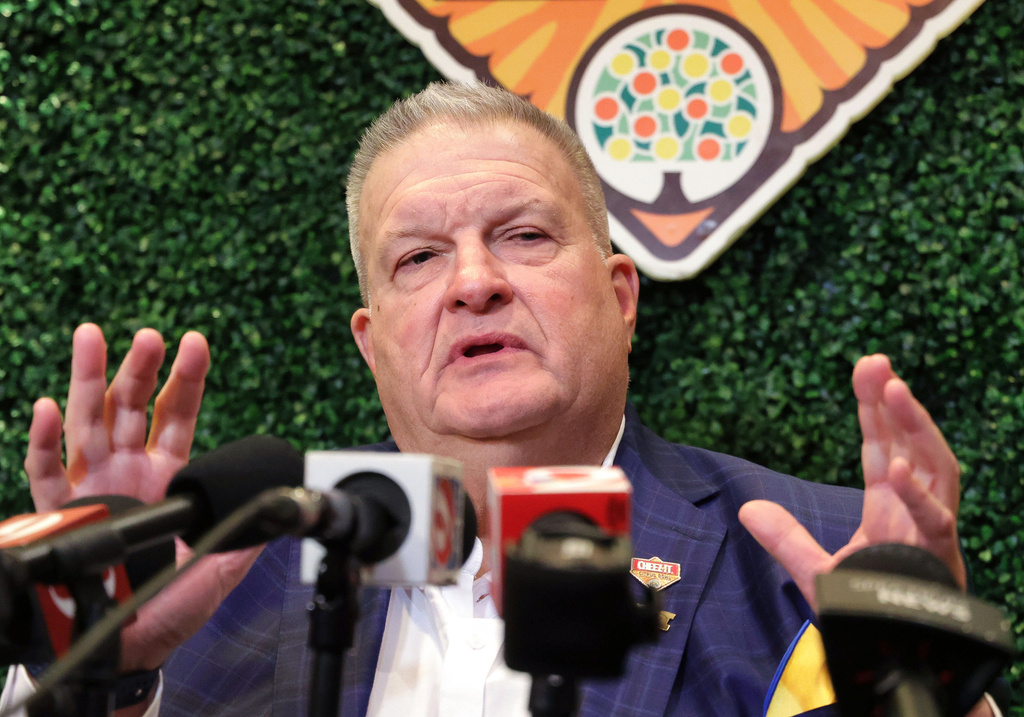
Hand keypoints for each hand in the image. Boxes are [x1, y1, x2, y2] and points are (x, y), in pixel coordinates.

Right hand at [24, 323, 261, 670]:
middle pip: (130, 406)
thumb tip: (281, 507)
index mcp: (167, 474)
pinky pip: (45, 473)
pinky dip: (44, 441)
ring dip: (88, 381)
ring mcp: (92, 486)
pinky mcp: (61, 512)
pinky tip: (48, 408)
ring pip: (87, 423)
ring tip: (91, 337)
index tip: (195, 341)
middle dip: (138, 368)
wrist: (129, 646)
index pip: (176, 414)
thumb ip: (244, 536)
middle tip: (148, 334)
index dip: (185, 379)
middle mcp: (128, 470)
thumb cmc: (169, 604)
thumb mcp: (217, 567)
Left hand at [738, 354, 964, 610]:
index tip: (864, 370)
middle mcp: (916, 511)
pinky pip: (936, 521)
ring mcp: (932, 532)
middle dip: (894, 402)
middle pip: (910, 444)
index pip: (883, 447)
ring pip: (936, 468)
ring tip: (894, 389)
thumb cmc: (868, 613)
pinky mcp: (940, 559)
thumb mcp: (816, 572)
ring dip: (916, 427)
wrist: (896, 661)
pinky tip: (898, 467)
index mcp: (890, 508)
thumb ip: (786, 540)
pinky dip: (919, 494)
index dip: (873, 408)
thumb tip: (746, 509)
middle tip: (874, 361)